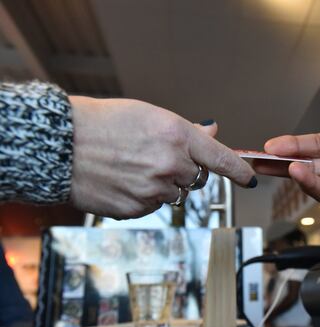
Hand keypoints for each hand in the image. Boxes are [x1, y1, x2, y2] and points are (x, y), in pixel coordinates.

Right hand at [69, 96, 256, 218]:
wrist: (60, 145)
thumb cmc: (103, 123)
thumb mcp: (149, 115)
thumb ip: (186, 130)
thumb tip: (212, 132)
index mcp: (177, 135)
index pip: (221, 158)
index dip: (239, 171)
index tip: (249, 178)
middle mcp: (170, 164)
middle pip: (196, 178)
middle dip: (184, 171)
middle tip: (156, 158)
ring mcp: (154, 190)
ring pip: (174, 194)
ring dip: (163, 185)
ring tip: (133, 168)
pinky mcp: (137, 209)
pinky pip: (152, 207)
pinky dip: (143, 197)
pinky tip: (123, 181)